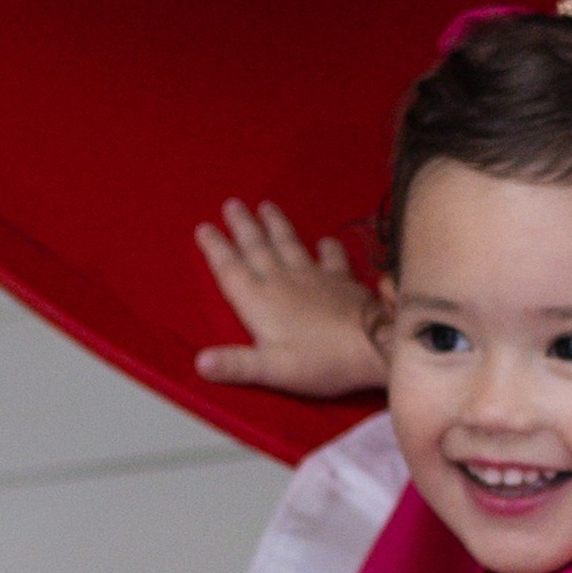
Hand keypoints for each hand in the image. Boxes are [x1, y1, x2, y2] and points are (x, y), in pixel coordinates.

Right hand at [194, 200, 386, 396]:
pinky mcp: (341, 280)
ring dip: (275, 225)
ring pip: (289, 244)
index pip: (230, 269)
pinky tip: (326, 239)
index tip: (203, 226)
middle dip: (242, 226)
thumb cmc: (318, 361)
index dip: (215, 248)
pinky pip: (332, 257)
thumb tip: (199, 362)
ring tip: (266, 205)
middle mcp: (282, 280)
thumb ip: (235, 364)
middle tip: (231, 203)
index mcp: (259, 301)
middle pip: (257, 248)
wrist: (372, 346)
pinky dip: (328, 246)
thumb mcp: (270, 369)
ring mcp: (314, 276)